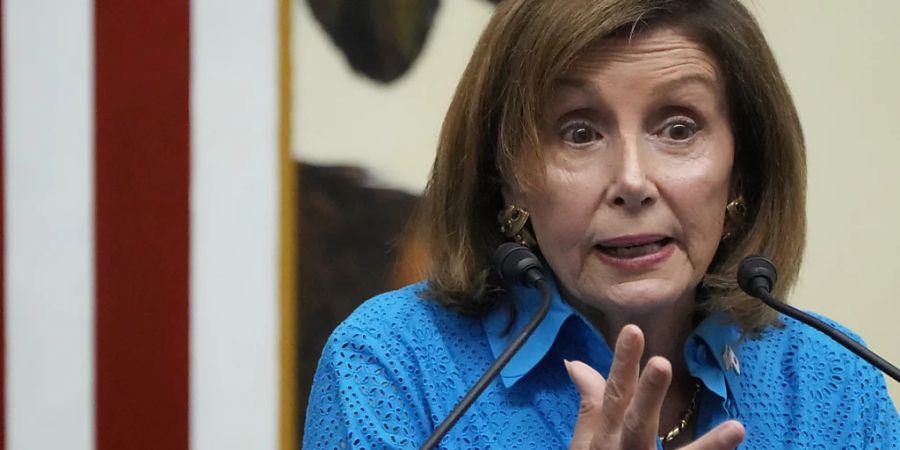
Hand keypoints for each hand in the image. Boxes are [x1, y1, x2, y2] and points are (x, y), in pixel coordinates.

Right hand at [566, 325, 744, 449]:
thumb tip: (576, 363)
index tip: (635, 331)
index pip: (615, 396)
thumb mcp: (586, 445)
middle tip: (662, 364)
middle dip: (648, 396)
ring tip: (737, 428)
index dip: (623, 364)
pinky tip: (738, 442)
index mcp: (606, 439)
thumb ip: (590, 405)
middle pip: (637, 424)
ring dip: (709, 448)